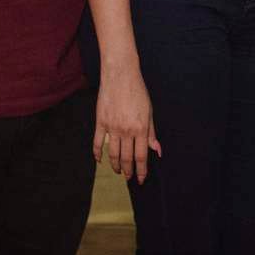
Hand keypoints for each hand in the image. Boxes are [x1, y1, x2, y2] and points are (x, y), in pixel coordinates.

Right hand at [94, 65, 160, 183]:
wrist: (120, 75)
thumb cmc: (138, 92)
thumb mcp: (150, 112)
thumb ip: (152, 133)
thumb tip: (157, 150)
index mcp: (141, 128)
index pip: (141, 156)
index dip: (141, 170)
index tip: (140, 179)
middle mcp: (126, 130)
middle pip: (126, 158)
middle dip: (128, 171)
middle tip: (129, 177)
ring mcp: (112, 127)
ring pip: (112, 154)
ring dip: (115, 165)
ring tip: (118, 171)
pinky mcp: (100, 122)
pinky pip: (97, 142)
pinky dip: (97, 154)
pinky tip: (100, 161)